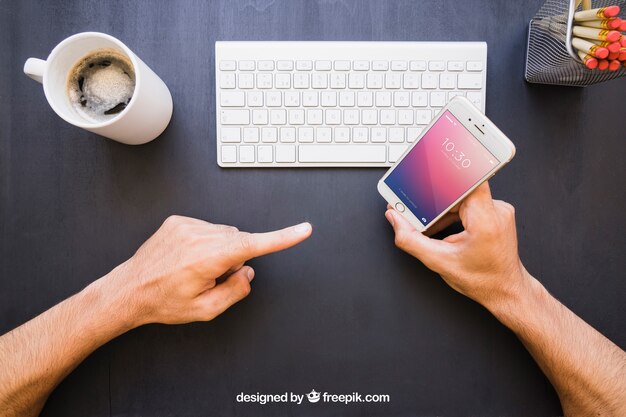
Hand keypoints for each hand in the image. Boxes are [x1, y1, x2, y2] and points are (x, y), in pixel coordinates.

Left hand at [104, 216, 311, 325]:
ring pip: (224, 234)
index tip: (303, 230)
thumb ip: (236, 291)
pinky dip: (206, 242)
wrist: (129, 290)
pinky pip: (207, 228)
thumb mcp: (205, 310)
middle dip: (235, 258)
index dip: (283, 238)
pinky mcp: (178, 221)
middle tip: (211, 278)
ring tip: (195, 268)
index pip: (254, 245)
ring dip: (220, 250)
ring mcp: (187, 225)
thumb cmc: (164, 302)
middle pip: (239, 241)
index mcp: (207, 259)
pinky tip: (188, 258)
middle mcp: (198, 236)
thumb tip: (248, 272)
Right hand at [385, 182, 528, 307]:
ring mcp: (498, 210)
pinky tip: (441, 226)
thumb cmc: (482, 279)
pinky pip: (468, 203)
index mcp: (485, 220)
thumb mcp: (438, 262)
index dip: (444, 175)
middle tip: (415, 206)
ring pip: (461, 195)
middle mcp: (496, 210)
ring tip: (428, 223)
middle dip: (434, 198)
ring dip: (441, 207)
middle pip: (458, 189)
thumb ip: (411, 240)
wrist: (505, 290)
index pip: (465, 180)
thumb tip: (396, 219)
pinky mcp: (494, 212)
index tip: (426, 174)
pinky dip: (451, 212)